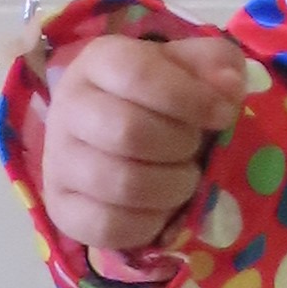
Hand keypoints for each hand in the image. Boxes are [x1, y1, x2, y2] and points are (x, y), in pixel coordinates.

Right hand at [36, 27, 254, 274]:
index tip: (223, 115)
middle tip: (194, 149)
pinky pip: (107, 226)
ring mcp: (58, 161)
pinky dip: (148, 224)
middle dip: (180, 146)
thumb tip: (228, 87)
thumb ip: (216, 64)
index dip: (190, 98)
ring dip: (171, 187)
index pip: (138, 74)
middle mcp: (68, 107)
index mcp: (99, 62)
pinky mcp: (61, 208)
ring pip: (120, 184)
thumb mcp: (196, 68)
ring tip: (183, 179)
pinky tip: (160, 209)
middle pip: (128, 132)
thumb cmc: (167, 99)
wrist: (128, 137)